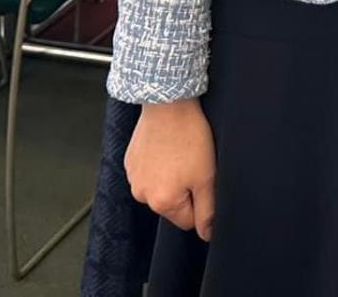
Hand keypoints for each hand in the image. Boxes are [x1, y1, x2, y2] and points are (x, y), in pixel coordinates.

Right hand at [126, 98, 216, 240]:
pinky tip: (167, 146)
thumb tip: (207, 234)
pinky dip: (159, 164)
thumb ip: (208, 210)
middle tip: (193, 163)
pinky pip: (149, 172)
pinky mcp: (130, 161)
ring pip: (160, 188)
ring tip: (179, 152)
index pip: (188, 221)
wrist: (168, 102)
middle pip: (173, 205)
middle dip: (185, 189)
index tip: (203, 178)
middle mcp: (141, 195)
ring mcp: (132, 177)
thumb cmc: (189, 136)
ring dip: (171, 176)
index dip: (201, 201)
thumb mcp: (207, 176)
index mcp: (162, 203)